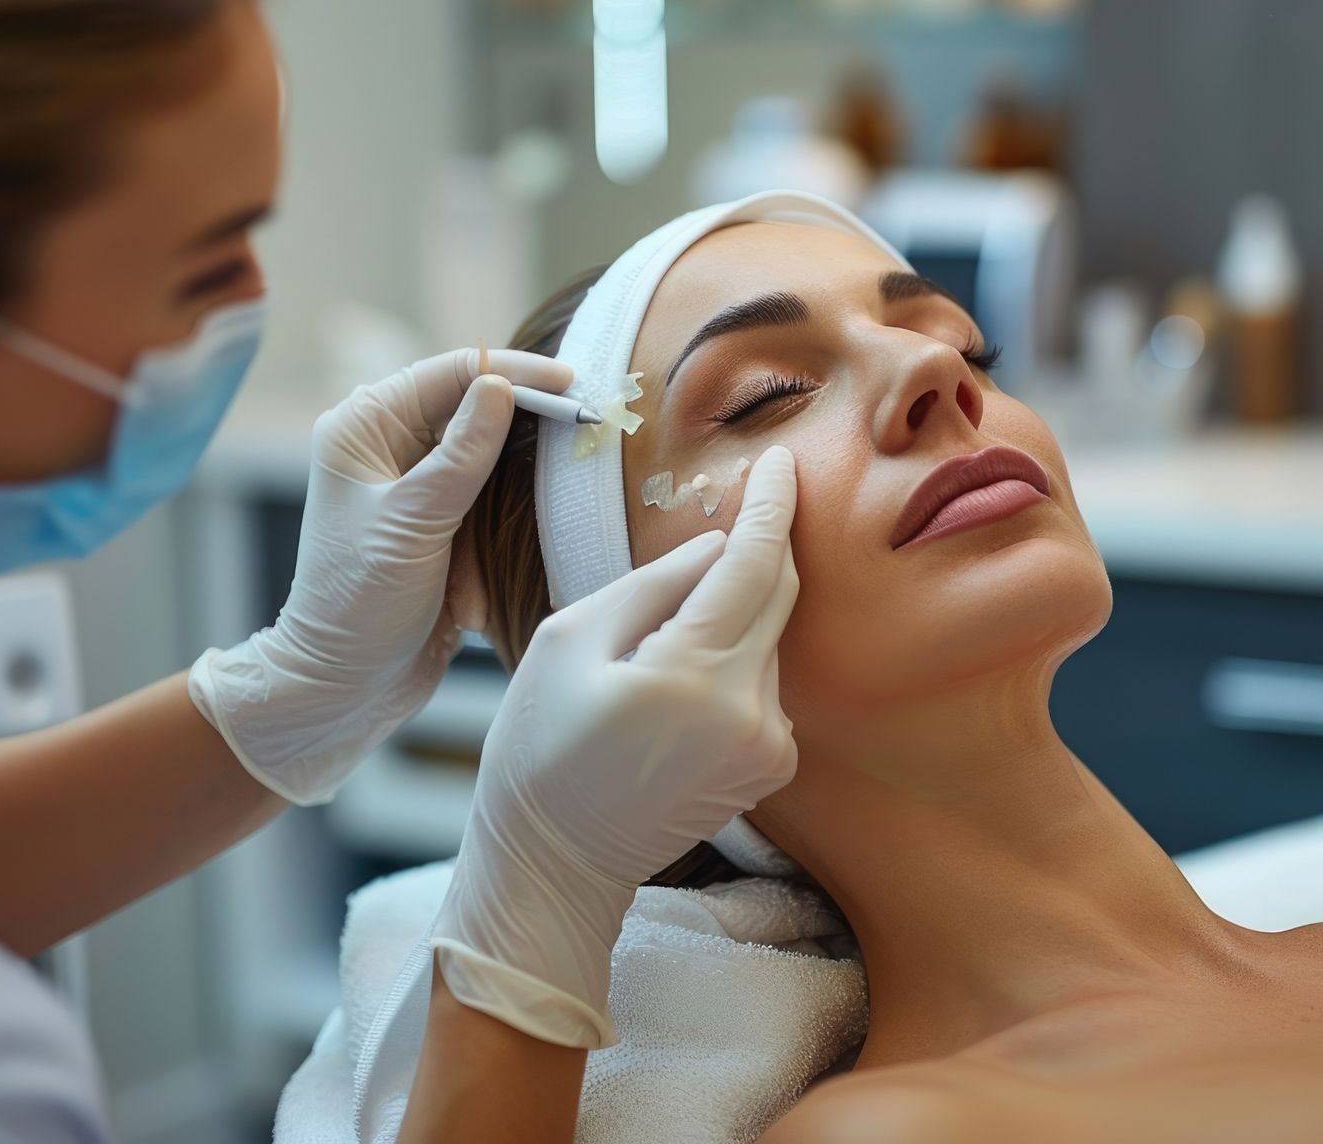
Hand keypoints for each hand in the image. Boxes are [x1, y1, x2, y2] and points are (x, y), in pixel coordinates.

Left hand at [188, 347, 571, 804]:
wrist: (344, 687)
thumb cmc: (359, 604)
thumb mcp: (414, 524)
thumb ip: (461, 455)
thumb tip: (499, 385)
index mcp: (364, 427)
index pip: (452, 374)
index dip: (515, 375)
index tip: (573, 386)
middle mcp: (386, 445)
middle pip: (475, 408)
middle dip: (526, 429)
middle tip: (585, 432)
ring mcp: (412, 483)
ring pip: (491, 457)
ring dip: (514, 491)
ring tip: (543, 506)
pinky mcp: (438, 522)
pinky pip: (490, 502)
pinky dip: (502, 530)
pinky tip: (486, 576)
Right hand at [430, 445, 800, 1047]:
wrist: (557, 860)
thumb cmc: (541, 744)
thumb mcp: (570, 641)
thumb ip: (654, 583)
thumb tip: (720, 544)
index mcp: (692, 676)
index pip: (753, 566)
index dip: (770, 506)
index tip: (781, 462)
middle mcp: (749, 711)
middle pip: (779, 596)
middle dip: (765, 542)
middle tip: (749, 494)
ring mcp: (768, 744)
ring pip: (771, 637)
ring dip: (739, 607)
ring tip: (664, 630)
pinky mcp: (771, 765)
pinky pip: (766, 680)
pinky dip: (738, 655)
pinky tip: (683, 673)